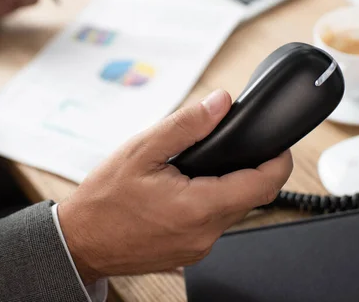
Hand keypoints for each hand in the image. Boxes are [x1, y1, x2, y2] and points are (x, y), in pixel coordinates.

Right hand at [58, 89, 292, 283]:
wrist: (80, 242)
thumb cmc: (103, 200)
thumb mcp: (141, 150)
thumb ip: (186, 125)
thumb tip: (219, 103)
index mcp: (197, 207)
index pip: (263, 185)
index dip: (278, 161)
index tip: (277, 145)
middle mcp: (204, 234)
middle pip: (251, 199)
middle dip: (246, 171)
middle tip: (224, 149)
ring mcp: (197, 249)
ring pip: (232, 213)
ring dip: (225, 188)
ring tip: (195, 170)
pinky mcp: (188, 254)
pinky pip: (212, 226)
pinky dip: (208, 205)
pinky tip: (182, 192)